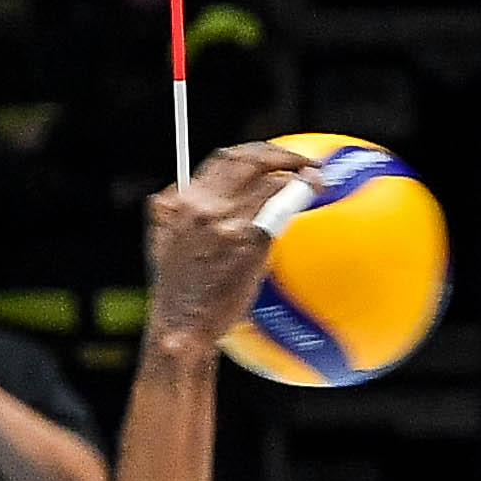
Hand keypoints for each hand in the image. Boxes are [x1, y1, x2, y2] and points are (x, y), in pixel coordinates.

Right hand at [146, 139, 309, 349]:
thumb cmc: (179, 294)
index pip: (219, 161)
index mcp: (176, 202)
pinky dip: (297, 198)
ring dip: (296, 173)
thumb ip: (180, 215)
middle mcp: (199, 205)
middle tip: (303, 161)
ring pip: (267, 180)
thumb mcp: (165, 244)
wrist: (181, 326)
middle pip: (244, 159)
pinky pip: (278, 210)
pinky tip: (313, 198)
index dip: (250, 153)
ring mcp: (223, 221)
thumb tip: (198, 195)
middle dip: (278, 154)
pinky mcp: (246, 241)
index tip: (269, 157)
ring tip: (316, 178)